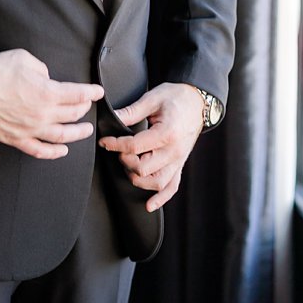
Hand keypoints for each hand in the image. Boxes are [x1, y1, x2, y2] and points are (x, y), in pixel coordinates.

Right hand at [0, 48, 103, 158]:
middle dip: (84, 109)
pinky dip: (53, 153)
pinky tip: (62, 151)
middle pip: (73, 114)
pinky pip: (39, 150)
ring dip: (78, 134)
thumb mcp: (26, 60)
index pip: (79, 95)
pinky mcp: (16, 139)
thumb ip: (42, 70)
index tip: (98, 92)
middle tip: (87, 105)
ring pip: (62, 136)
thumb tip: (46, 77)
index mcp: (49, 93)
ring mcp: (30, 129)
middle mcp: (43, 114)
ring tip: (86, 131)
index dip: (92, 93)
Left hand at [97, 82, 204, 211]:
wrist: (198, 101)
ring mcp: (179, 160)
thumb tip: (111, 117)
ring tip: (130, 164)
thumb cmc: (176, 97)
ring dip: (138, 178)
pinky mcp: (180, 164)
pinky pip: (172, 187)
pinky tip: (149, 205)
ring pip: (155, 182)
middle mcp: (174, 151)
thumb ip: (131, 111)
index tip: (105, 141)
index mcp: (167, 133)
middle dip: (125, 160)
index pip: (135, 147)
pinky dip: (161, 198)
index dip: (115, 144)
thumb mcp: (153, 98)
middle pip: (143, 168)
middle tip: (119, 149)